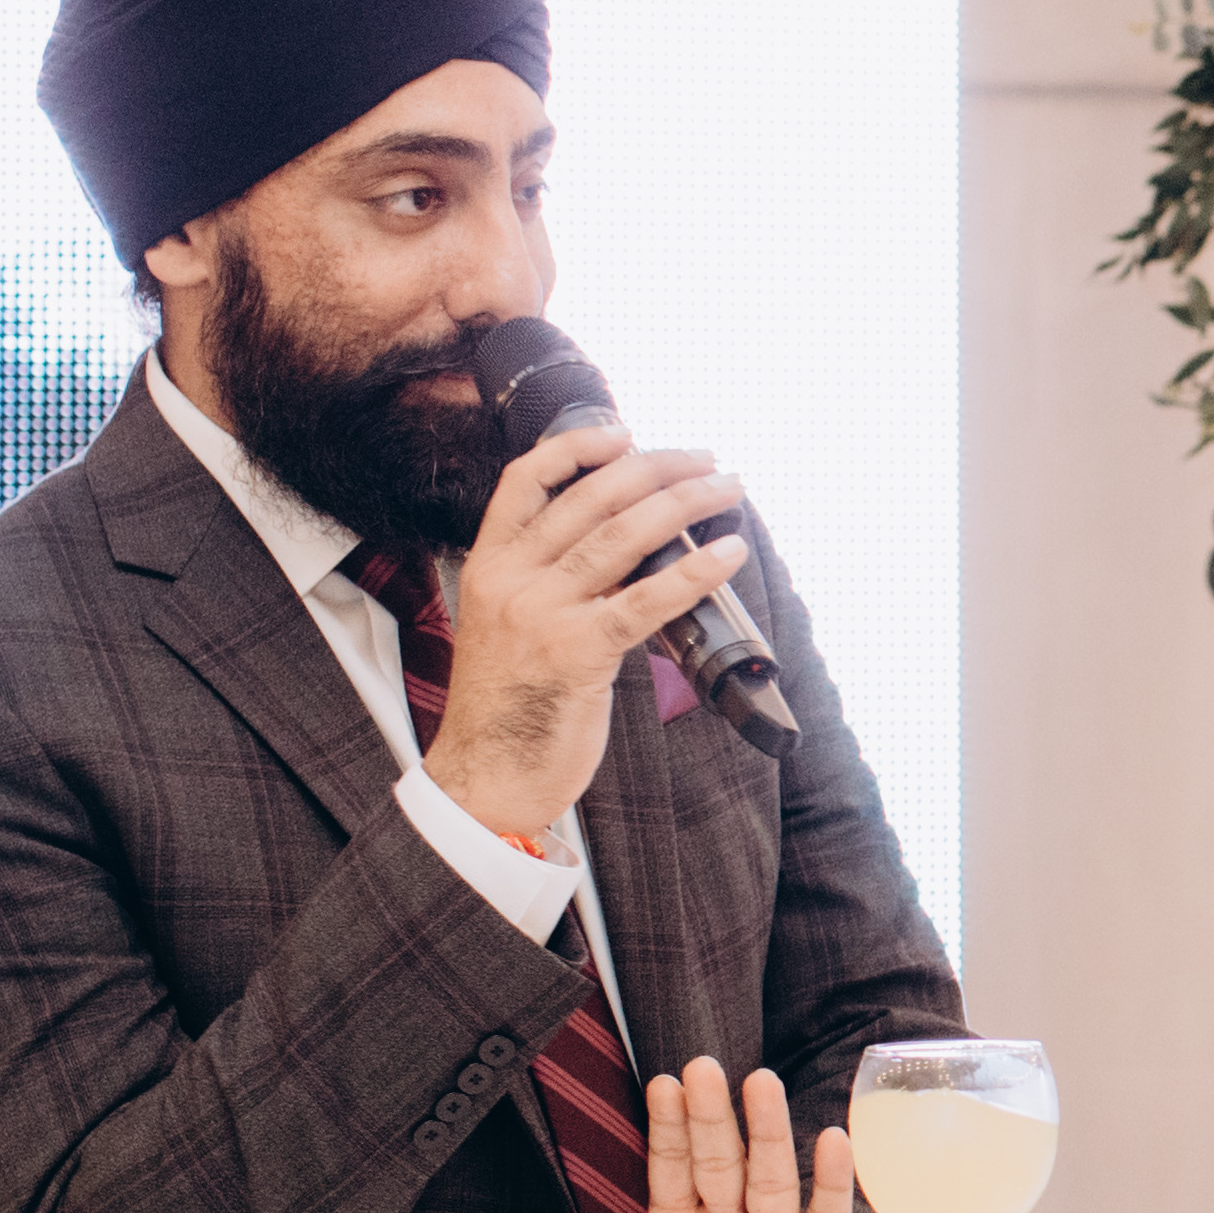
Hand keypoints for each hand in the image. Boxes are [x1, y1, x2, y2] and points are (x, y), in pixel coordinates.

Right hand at [429, 423, 747, 844]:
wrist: (485, 778)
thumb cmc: (508, 707)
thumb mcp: (510, 625)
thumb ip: (550, 583)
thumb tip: (628, 548)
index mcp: (488, 566)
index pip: (525, 480)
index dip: (578, 446)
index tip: (626, 434)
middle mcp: (510, 580)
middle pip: (592, 498)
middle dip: (658, 468)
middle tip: (707, 459)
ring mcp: (541, 615)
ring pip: (622, 537)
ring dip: (686, 503)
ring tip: (728, 489)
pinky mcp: (576, 654)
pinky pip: (645, 600)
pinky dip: (694, 571)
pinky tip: (728, 554)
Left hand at [517, 1059, 859, 1212]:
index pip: (671, 1167)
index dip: (668, 1128)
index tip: (662, 1085)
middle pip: (720, 1162)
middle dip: (710, 1118)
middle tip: (702, 1068)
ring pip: (771, 1179)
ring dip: (768, 1133)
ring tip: (761, 1085)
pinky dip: (832, 1182)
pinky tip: (832, 1140)